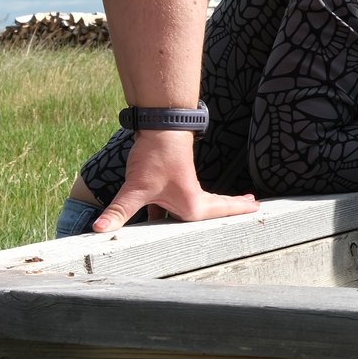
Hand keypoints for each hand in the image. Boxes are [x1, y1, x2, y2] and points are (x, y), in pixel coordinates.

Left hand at [93, 129, 257, 233]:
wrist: (159, 128)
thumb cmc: (156, 158)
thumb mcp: (136, 188)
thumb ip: (119, 211)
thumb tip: (99, 230)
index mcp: (192, 206)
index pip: (221, 214)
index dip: (239, 211)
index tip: (259, 208)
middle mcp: (192, 200)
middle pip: (217, 209)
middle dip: (233, 208)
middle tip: (254, 205)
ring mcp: (183, 189)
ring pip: (203, 203)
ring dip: (216, 206)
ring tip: (230, 205)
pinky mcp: (172, 182)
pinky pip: (185, 200)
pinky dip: (190, 206)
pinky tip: (178, 213)